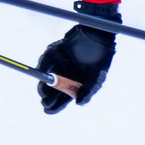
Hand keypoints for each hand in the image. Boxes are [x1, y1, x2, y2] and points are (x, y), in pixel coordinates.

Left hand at [36, 0, 120, 114]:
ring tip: (52, 80)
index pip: (62, 99)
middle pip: (50, 91)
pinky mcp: (52, 53)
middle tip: (46, 100)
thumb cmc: (100, 57)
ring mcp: (57, 65)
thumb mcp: (97, 77)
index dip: (54, 106)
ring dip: (45, 83)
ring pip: (44, 78)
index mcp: (74, 85)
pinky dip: (45, 66)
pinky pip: (44, 62)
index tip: (47, 110)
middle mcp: (64, 76)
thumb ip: (88, 90)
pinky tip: (53, 66)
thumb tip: (78, 103)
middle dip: (47, 96)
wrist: (97, 34)